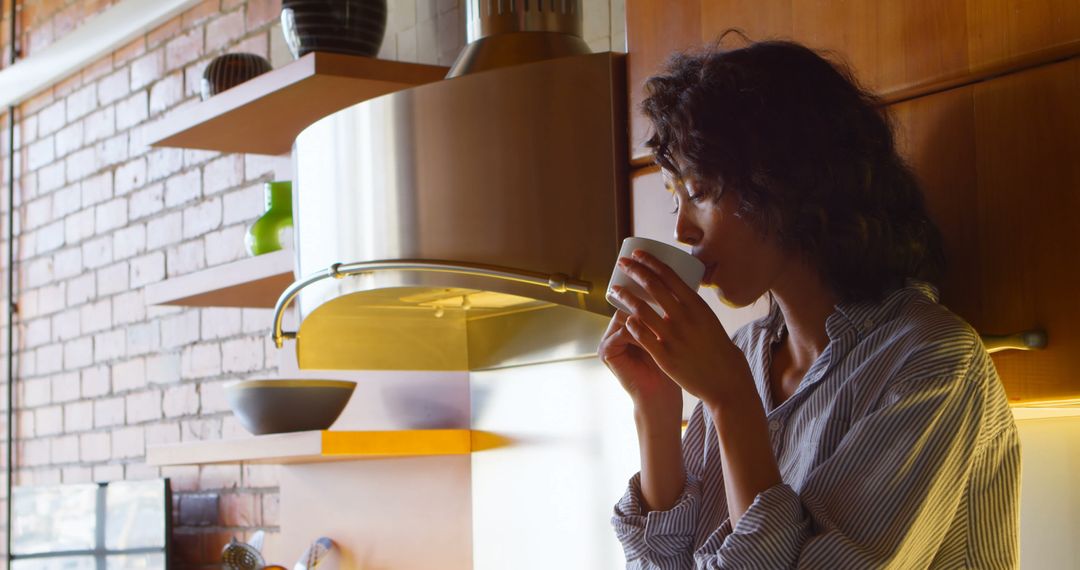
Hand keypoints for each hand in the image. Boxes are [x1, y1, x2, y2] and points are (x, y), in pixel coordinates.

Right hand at [597, 305, 683, 420]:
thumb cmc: (670, 365)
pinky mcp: (605, 352)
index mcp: (629, 324)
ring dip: (644, 322)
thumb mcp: (666, 336)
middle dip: (647, 307)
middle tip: (666, 308)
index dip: (652, 297)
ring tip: (662, 329)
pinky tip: (654, 339)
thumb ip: (662, 316)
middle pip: (628, 307)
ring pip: (625, 318)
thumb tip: (673, 287)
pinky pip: (621, 333)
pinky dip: (638, 334)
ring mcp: (608, 340)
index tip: (671, 295)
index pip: (637, 301)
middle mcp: (615, 330)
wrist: (661, 393)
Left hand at [608, 250, 755, 409]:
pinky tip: (624, 318)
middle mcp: (685, 317)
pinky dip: (630, 324)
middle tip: (622, 263)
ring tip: (615, 290)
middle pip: (653, 286)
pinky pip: (641, 335)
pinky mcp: (664, 356)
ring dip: (625, 296)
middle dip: (634, 271)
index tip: (637, 253)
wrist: (726, 381)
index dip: (650, 262)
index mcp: (698, 305)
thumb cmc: (719, 350)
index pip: (670, 276)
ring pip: (641, 310)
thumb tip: (677, 294)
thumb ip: (692, 308)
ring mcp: (673, 337)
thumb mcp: (709, 321)